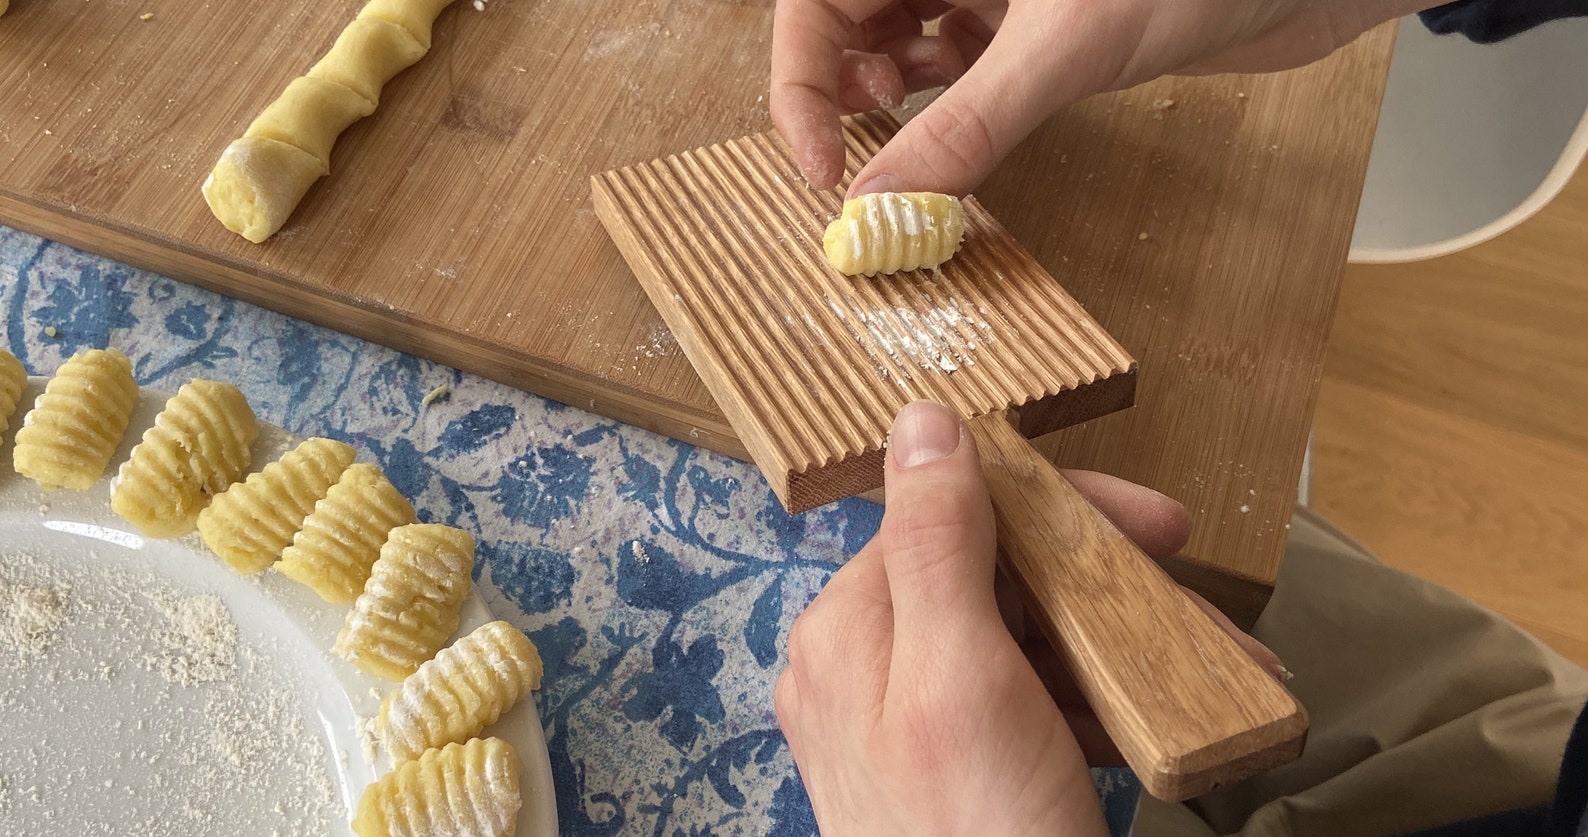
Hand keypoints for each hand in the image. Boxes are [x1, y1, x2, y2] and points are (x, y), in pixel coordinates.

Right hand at [771, 0, 1434, 195]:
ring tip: (909, 145)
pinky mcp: (1036, 16)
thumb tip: (883, 209)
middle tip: (858, 164)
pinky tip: (964, 136)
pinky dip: (949, 102)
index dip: (800, 80)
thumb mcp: (1067, 46)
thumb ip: (969, 125)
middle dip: (841, 91)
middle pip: (850, 17)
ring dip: (891, 98)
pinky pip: (959, 57)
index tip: (821, 167)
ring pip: (900, 36)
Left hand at [774, 401, 1285, 833]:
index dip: (1056, 510)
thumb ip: (938, 546)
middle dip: (1103, 586)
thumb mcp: (963, 680)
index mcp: (849, 631)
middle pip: (993, 579)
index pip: (951, 517)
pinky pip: (1027, 704)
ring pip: (1021, 641)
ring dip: (1117, 645)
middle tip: (1193, 601)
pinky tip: (1157, 718)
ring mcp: (909, 724)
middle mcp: (866, 668)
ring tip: (1210, 668)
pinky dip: (1097, 702)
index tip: (1156, 525)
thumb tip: (920, 420)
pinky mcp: (956, 769)